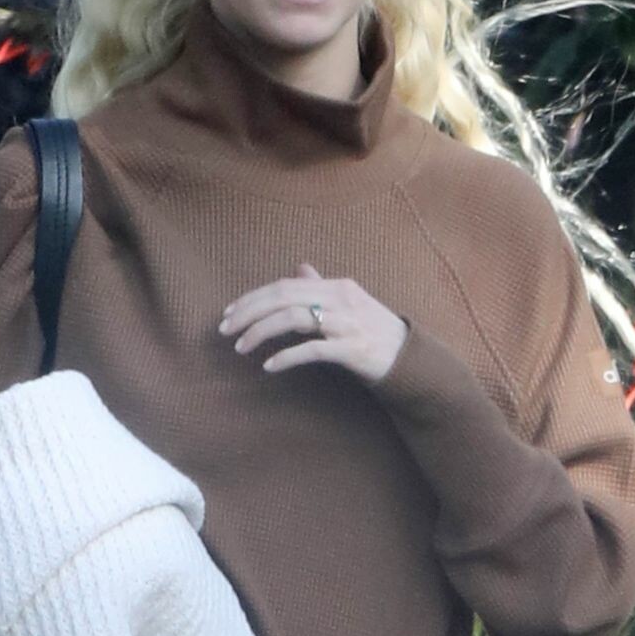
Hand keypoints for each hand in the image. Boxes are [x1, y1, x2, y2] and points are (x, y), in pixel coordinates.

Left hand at [219, 261, 408, 384]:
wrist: (410, 358)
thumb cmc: (374, 331)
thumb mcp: (349, 303)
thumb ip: (321, 287)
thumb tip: (299, 270)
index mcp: (336, 287)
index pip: (285, 285)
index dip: (253, 297)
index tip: (229, 312)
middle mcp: (341, 299)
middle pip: (284, 297)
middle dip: (249, 312)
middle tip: (225, 329)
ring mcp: (347, 323)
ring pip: (293, 319)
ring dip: (261, 332)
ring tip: (241, 347)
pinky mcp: (352, 349)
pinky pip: (312, 350)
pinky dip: (287, 357)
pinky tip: (269, 366)